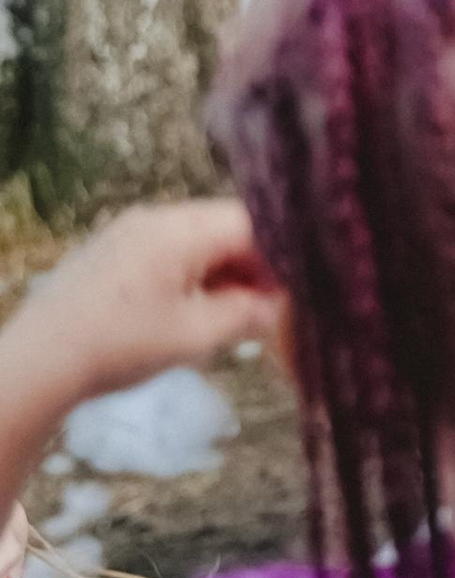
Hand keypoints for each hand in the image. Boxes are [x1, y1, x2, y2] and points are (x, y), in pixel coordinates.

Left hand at [0, 201, 282, 430]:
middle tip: (265, 311)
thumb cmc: (119, 345)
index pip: (252, 224)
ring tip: (228, 317)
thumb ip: (245, 315)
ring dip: (222, 273)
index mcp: (179, 230)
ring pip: (198, 239)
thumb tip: (277, 308)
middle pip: (225, 227)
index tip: (292, 295)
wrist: (40, 359)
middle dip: (252, 267)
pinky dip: (192, 274)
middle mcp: (156, 218)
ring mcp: (130, 230)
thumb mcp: (194, 335)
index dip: (281, 258)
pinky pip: (170, 249)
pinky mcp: (114, 249)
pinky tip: (191, 311)